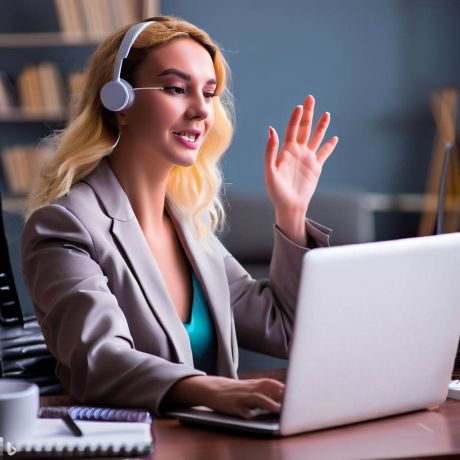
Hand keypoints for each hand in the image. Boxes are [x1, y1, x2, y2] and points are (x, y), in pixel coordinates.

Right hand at [162, 375, 283, 418]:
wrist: (213, 389)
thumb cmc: (236, 391)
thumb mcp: (250, 388)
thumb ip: (265, 391)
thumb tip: (284, 396)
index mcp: (255, 384)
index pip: (272, 383)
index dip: (283, 387)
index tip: (296, 392)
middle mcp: (250, 388)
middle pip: (267, 388)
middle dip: (280, 394)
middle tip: (293, 401)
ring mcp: (242, 396)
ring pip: (256, 398)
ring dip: (268, 403)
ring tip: (278, 410)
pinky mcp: (233, 405)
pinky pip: (240, 409)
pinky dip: (246, 413)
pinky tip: (250, 417)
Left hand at [265, 95, 337, 242]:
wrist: (289, 206)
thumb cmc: (276, 192)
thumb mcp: (270, 172)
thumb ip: (270, 151)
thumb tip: (271, 130)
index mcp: (285, 151)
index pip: (291, 130)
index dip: (295, 118)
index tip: (300, 107)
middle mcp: (297, 152)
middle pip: (304, 129)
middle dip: (308, 114)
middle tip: (311, 98)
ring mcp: (307, 159)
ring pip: (316, 138)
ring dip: (321, 126)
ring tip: (326, 114)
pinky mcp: (316, 168)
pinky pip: (324, 154)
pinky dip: (329, 146)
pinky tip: (334, 137)